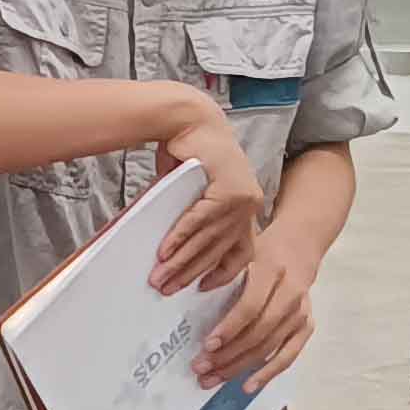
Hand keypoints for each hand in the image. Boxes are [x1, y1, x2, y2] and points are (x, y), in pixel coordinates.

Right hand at [151, 118, 263, 294]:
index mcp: (246, 208)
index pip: (242, 252)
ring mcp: (242, 197)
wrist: (190, 120)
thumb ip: (195, 219)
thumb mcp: (197, 192)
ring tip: (159, 276)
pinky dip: (179, 237)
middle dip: (190, 273)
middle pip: (219, 250)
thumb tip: (175, 249)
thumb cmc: (192, 153)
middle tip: (167, 288)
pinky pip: (198, 220)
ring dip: (180, 260)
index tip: (204, 289)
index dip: (224, 274)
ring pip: (207, 239)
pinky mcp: (227, 188)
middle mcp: (249, 205)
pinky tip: (164, 251)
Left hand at [196, 232, 315, 388]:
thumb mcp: (243, 256)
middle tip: (200, 367)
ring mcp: (301, 314)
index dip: (228, 329)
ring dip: (238, 367)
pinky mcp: (306, 327)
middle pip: (257, 333)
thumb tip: (191, 312)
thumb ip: (224, 279)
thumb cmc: (262, 254)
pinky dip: (267, 373)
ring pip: (268, 348)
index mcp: (272, 272)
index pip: (250, 307)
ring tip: (212, 378)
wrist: (298, 249)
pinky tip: (247, 385)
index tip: (207, 345)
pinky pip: (287, 356)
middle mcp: (290, 295)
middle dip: (227, 355)